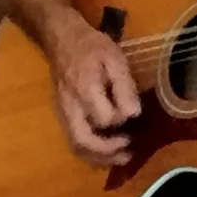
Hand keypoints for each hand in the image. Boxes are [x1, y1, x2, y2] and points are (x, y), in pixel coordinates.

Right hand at [50, 24, 140, 167]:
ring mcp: (63, 112)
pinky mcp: (63, 114)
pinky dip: (91, 151)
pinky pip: (74, 139)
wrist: (61, 39)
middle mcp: (70, 106)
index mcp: (84, 90)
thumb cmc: (92, 47)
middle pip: (82, 142)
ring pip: (76, 145)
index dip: (122, 121)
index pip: (104, 119)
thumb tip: (133, 114)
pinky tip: (108, 149)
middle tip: (129, 153)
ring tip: (122, 157)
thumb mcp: (115, 59)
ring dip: (99, 158)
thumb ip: (124, 86)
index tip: (135, 116)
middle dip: (107, 154)